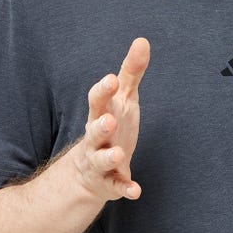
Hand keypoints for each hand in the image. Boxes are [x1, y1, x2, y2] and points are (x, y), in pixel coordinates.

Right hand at [73, 37, 150, 201]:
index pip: (97, 100)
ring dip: (109, 156)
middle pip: (93, 130)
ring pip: (101, 159)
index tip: (111, 79)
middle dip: (99, 125)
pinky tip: (135, 191)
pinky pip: (116, 186)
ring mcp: (100, 162)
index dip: (103, 90)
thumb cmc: (112, 125)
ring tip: (119, 154)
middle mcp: (96, 138)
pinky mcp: (109, 183)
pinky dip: (125, 188)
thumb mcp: (123, 99)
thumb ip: (131, 72)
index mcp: (101, 114)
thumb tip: (142, 41)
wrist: (91, 172)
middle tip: (108, 119)